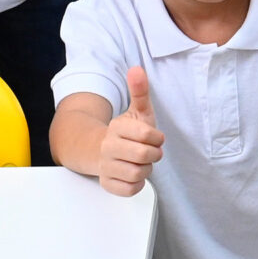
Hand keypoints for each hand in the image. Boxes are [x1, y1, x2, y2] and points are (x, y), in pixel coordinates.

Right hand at [98, 67, 165, 195]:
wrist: (100, 150)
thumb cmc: (126, 132)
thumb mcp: (136, 111)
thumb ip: (139, 91)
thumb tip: (137, 69)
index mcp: (117, 127)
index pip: (147, 135)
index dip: (157, 139)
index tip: (155, 138)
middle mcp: (108, 146)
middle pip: (143, 156)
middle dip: (153, 155)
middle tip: (151, 152)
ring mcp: (105, 166)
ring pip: (137, 174)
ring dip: (145, 170)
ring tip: (140, 163)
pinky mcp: (107, 183)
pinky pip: (129, 189)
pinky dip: (136, 184)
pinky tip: (133, 174)